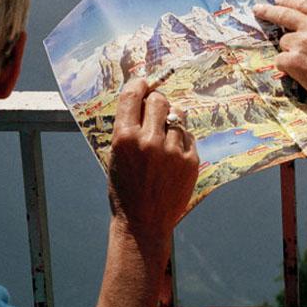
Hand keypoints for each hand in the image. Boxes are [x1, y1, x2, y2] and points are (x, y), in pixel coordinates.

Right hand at [108, 78, 198, 246]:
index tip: (143, 84)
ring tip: (163, 142)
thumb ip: (128, 128)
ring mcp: (172, 151)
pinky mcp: (190, 161)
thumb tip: (142, 99)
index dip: (139, 85)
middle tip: (155, 111)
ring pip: (177, 117)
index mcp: (124, 138)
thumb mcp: (116, 156)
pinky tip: (172, 157)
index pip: (133, 95)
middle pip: (159, 100)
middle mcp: (148, 141)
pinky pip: (188, 136)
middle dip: (157, 102)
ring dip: (170, 123)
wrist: (143, 222)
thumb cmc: (125, 189)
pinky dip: (182, 141)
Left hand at [253, 0, 306, 107]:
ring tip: (306, 61)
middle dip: (268, 10)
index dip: (289, 0)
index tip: (278, 0)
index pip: (303, 3)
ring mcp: (300, 43)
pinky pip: (280, 60)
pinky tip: (299, 72)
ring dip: (290, 48)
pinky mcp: (292, 61)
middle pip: (284, 14)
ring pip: (284, 42)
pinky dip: (286, 65)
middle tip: (258, 10)